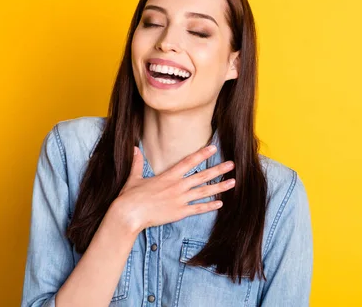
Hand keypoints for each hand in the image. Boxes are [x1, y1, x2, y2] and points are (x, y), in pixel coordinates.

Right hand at [109, 145, 235, 232]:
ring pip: (204, 192)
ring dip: (220, 187)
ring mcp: (180, 200)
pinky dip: (209, 206)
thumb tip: (134, 148)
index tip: (214, 147)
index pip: (189, 161)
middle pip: (202, 176)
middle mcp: (177, 186)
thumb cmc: (129, 197)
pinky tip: (220, 203)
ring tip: (233, 182)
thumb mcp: (133, 177)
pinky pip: (198, 209)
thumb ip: (137, 162)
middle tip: (232, 164)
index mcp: (168, 176)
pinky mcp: (179, 213)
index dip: (202, 154)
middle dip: (218, 169)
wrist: (129, 214)